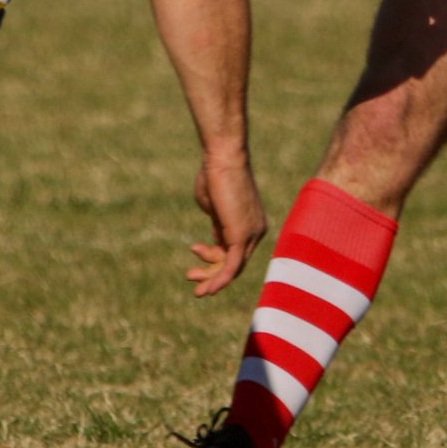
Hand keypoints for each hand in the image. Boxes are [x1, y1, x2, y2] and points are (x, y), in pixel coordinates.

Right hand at [187, 154, 265, 296]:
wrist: (222, 159)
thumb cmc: (214, 175)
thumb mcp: (214, 204)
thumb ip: (216, 222)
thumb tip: (215, 235)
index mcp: (250, 223)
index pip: (233, 248)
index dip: (212, 254)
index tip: (193, 248)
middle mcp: (256, 231)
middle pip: (235, 261)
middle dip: (211, 271)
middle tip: (190, 276)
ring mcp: (251, 234)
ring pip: (233, 267)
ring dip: (211, 278)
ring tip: (192, 283)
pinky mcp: (242, 237)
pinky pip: (232, 266)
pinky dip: (220, 279)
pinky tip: (208, 289)